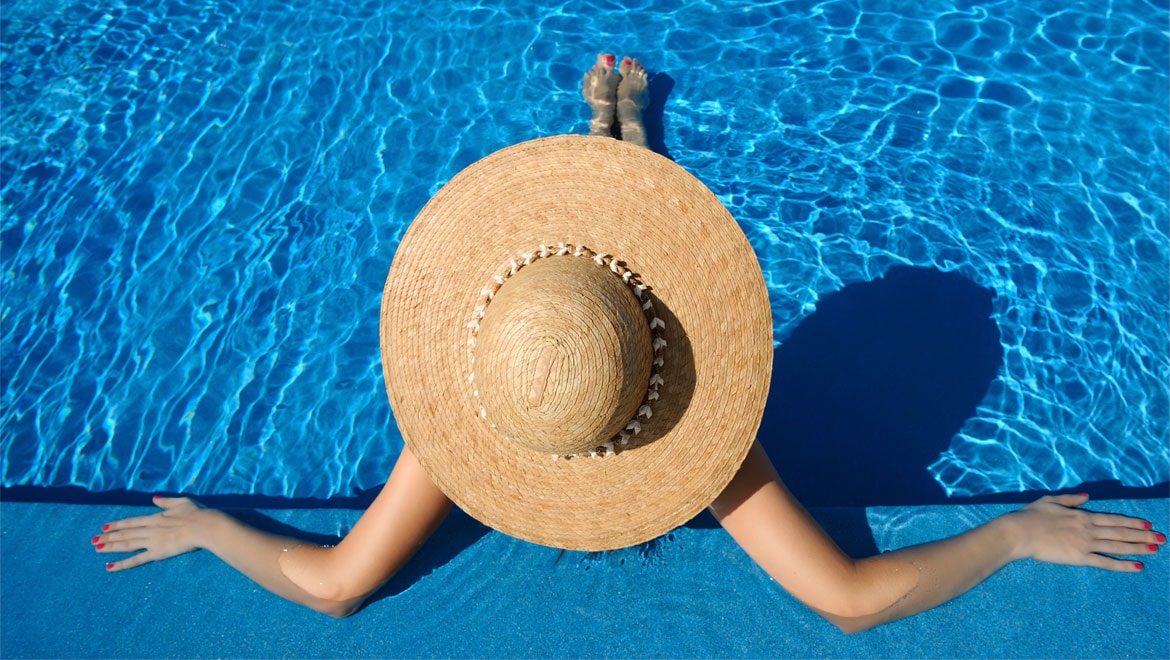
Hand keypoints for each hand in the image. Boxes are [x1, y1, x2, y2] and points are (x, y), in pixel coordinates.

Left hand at [92, 496, 215, 571]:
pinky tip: (110, 567)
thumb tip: (154, 499)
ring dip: (110, 547)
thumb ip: (166, 501)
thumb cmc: (197, 513)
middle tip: (93, 540)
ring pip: (126, 545)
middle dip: (108, 537)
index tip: (104, 527)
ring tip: (96, 549)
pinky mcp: (157, 553)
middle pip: (124, 534)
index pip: (131, 522)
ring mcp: (152, 541)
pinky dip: (122, 564)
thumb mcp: (181, 502)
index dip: (117, 525)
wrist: (204, 526)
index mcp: (155, 517)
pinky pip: (136, 560)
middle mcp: (149, 529)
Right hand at [1003, 493, 1162, 570]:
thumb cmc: (1030, 515)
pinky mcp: (1079, 557)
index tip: (1147, 525)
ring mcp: (1086, 543)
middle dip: (1143, 535)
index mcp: (1082, 515)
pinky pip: (1106, 561)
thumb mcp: (1050, 501)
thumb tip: (1086, 496)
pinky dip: (1123, 564)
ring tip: (1155, 549)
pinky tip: (1137, 566)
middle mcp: (1088, 528)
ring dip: (1138, 548)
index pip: (1114, 519)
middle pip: (1121, 532)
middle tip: (1161, 538)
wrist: (1019, 531)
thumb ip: (1070, 499)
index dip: (1132, 522)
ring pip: (1118, 546)